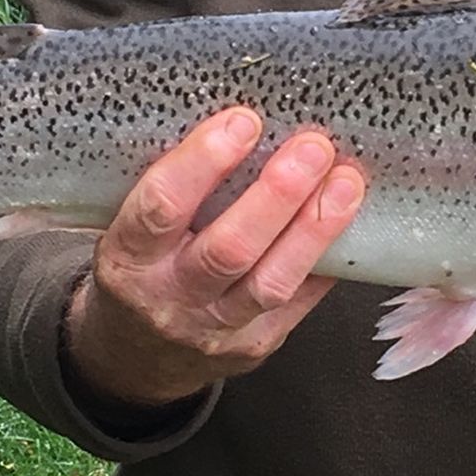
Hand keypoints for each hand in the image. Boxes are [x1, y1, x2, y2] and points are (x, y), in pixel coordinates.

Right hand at [64, 108, 365, 410]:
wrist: (137, 355)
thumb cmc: (141, 268)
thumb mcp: (129, 228)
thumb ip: (173, 186)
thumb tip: (243, 119)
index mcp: (127, 259)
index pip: (161, 208)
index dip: (202, 163)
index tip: (243, 121)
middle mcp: (169, 299)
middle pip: (227, 250)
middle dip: (276, 195)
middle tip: (313, 147)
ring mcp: (214, 330)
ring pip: (271, 283)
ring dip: (314, 228)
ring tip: (347, 182)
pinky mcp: (254, 345)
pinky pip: (298, 302)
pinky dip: (326, 260)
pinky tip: (348, 221)